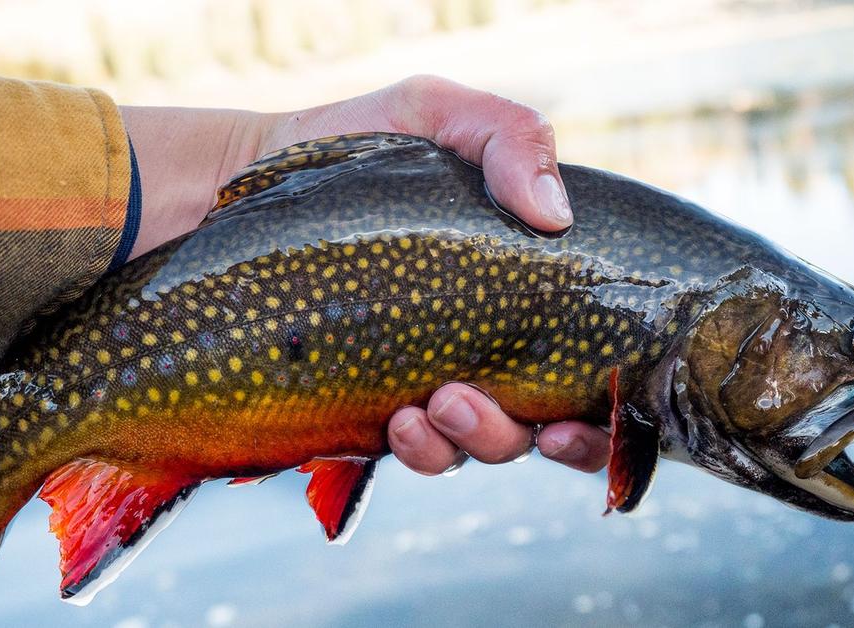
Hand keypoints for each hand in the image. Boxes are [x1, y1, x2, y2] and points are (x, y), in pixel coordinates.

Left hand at [121, 75, 609, 473]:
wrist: (248, 182)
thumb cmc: (356, 146)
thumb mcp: (432, 113)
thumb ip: (508, 136)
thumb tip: (554, 214)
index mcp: (524, 290)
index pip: (591, 364)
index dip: (605, 407)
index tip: (587, 409)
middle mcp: (490, 346)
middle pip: (547, 427)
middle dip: (535, 436)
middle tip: (494, 408)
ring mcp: (432, 381)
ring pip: (482, 446)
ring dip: (474, 440)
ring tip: (437, 403)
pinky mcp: (372, 407)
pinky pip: (415, 451)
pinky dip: (419, 448)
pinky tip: (397, 420)